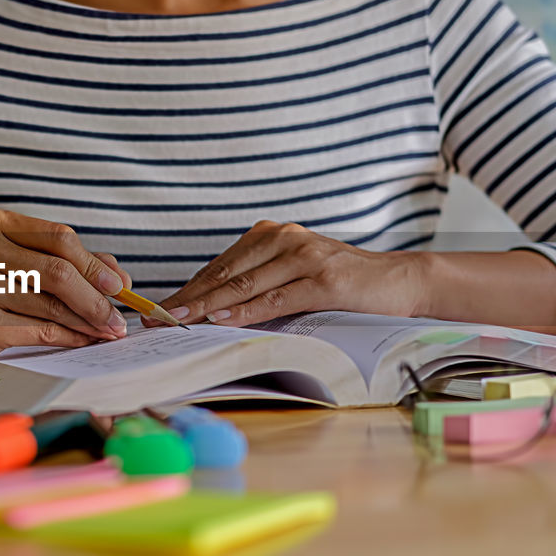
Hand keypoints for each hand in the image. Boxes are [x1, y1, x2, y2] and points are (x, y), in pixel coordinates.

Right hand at [0, 209, 131, 370]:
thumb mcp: (16, 261)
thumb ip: (64, 260)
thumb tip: (117, 276)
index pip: (58, 238)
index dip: (95, 263)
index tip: (118, 284)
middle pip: (59, 272)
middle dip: (97, 297)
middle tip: (118, 315)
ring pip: (52, 306)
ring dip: (88, 321)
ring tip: (106, 330)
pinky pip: (40, 331)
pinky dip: (70, 337)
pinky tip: (84, 339)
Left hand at [152, 221, 427, 328]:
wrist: (398, 280)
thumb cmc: (342, 282)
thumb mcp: (294, 275)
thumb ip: (259, 282)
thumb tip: (211, 308)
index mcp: (272, 235)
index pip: (220, 265)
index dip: (188, 288)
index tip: (159, 309)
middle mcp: (284, 239)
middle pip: (225, 273)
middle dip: (188, 298)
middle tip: (157, 318)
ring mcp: (304, 256)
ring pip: (245, 284)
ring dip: (208, 305)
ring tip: (179, 320)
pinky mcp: (324, 279)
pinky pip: (276, 298)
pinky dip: (247, 310)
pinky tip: (223, 319)